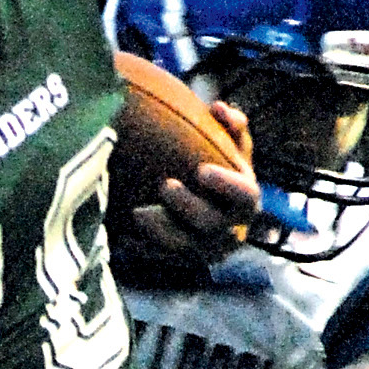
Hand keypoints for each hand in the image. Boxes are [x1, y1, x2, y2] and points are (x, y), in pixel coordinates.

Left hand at [120, 102, 258, 259]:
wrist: (213, 211)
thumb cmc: (223, 171)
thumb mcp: (233, 148)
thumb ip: (232, 126)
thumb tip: (218, 107)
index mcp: (246, 203)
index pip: (245, 196)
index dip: (226, 185)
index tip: (201, 169)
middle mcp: (230, 231)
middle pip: (210, 223)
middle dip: (187, 206)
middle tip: (165, 185)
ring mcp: (204, 250)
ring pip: (183, 247)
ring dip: (161, 230)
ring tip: (137, 212)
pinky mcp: (181, 262)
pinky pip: (160, 258)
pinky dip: (143, 246)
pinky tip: (123, 234)